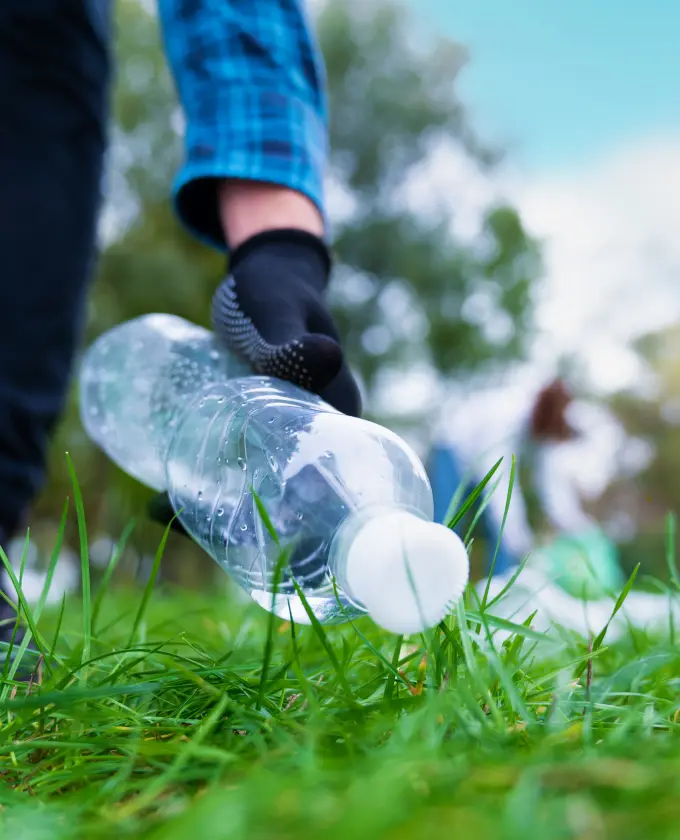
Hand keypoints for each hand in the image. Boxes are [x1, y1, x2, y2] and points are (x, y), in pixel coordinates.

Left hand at [148, 228, 359, 536]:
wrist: (268, 273)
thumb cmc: (276, 290)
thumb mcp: (280, 316)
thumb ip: (291, 341)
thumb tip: (327, 357)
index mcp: (337, 418)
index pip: (314, 485)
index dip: (275, 519)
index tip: (221, 535)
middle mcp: (318, 432)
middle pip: (283, 492)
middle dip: (232, 519)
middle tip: (167, 515)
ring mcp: (290, 429)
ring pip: (259, 481)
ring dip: (215, 502)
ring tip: (160, 508)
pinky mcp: (265, 423)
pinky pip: (243, 461)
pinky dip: (211, 477)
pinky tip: (172, 482)